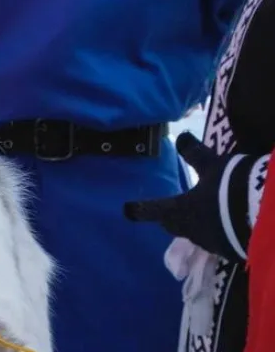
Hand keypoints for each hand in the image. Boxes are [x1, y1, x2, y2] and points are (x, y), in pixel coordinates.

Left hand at [124, 133, 260, 261]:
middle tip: (168, 215)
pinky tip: (231, 228)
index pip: (154, 209)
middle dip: (171, 219)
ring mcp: (215, 245)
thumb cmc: (231, 188)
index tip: (128, 210)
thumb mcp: (212, 165)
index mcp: (181, 210)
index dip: (142, 208)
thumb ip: (195, 154)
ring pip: (200, 236)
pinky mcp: (235, 252)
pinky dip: (222, 233)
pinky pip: (223, 242)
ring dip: (199, 227)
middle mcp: (193, 232)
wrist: (265, 218)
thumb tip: (181, 137)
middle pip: (176, 226)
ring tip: (205, 219)